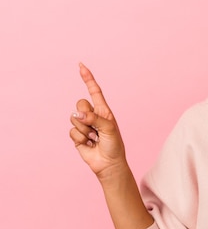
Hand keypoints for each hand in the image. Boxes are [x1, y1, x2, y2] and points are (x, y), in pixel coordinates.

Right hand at [69, 63, 126, 178]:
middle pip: (80, 103)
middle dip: (86, 115)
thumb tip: (77, 114)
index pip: (94, 90)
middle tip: (96, 128)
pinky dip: (80, 138)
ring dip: (85, 130)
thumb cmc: (114, 145)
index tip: (81, 65)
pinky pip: (71, 131)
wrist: (109, 163)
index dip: (87, 78)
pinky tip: (89, 144)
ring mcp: (84, 125)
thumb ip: (94, 119)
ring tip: (94, 138)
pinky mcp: (77, 136)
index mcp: (103, 110)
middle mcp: (92, 115)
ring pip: (74, 118)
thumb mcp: (109, 129)